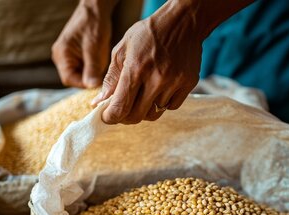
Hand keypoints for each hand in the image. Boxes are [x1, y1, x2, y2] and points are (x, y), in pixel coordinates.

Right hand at [52, 0, 114, 87]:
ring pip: (80, 74)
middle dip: (89, 77)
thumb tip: (92, 87)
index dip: (84, 84)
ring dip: (92, 72)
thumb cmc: (93, 23)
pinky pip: (84, 68)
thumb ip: (92, 68)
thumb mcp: (94, 47)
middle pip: (74, 78)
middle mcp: (61, 57)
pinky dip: (93, 66)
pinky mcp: (75, 55)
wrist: (95, 8)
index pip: (69, 79)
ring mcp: (67, 56)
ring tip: (101, 60)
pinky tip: (99, 58)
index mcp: (61, 54)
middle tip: (102, 69)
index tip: (99, 81)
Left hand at [91, 2, 203, 123]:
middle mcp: (156, 79)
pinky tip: (160, 89)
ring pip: (154, 113)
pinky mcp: (188, 85)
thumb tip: (99, 102)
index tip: (107, 116)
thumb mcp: (122, 50)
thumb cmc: (148, 34)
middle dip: (125, 117)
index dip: (110, 117)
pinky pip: (171, 107)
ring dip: (144, 109)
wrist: (182, 22)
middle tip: (122, 109)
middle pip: (137, 116)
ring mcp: (174, 83)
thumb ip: (111, 78)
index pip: (120, 107)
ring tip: (142, 95)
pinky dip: (162, 103)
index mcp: (136, 69)